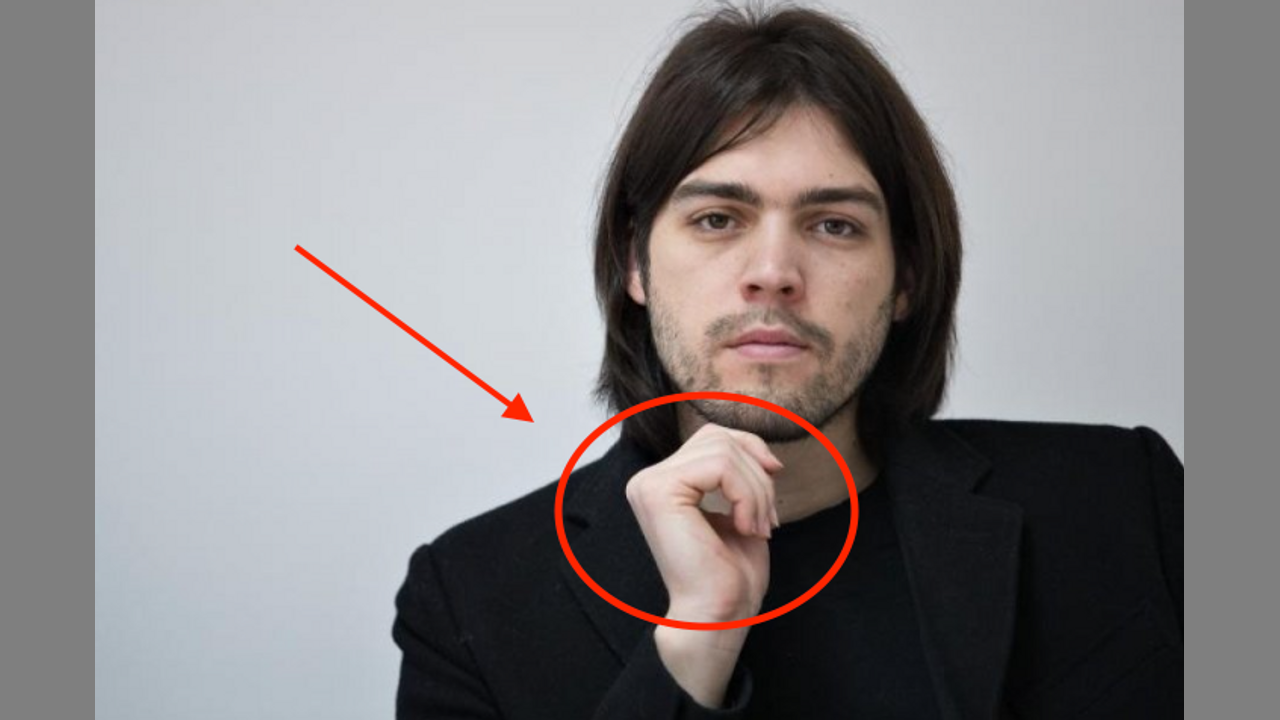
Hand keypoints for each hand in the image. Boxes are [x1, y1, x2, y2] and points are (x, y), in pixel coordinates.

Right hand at [624, 424, 782, 706]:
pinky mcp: (659, 492)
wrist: (717, 616)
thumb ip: (739, 475)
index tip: (773, 489)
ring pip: (723, 451)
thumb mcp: (739, 510)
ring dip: (756, 490)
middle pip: (719, 439)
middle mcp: (649, 480)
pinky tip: (746, 528)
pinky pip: (720, 467)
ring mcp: (649, 484)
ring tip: (758, 527)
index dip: (752, 453)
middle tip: (767, 519)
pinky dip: (746, 496)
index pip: (714, 438)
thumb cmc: (730, 575)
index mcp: (664, 483)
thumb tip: (763, 449)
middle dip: (757, 475)